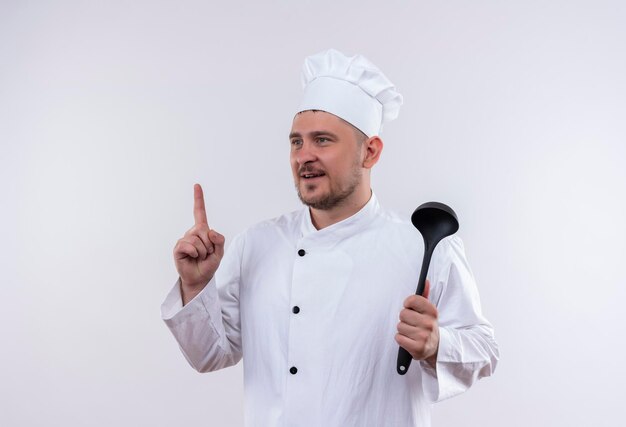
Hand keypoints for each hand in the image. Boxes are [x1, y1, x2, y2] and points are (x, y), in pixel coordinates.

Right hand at [173, 184, 224, 303]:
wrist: (200, 278)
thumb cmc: (209, 264)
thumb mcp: (219, 252)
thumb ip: (219, 240)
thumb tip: (210, 232)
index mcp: (202, 230)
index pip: (199, 212)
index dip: (198, 199)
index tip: (197, 185)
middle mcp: (192, 232)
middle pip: (204, 230)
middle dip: (210, 244)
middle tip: (207, 254)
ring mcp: (184, 239)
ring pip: (197, 240)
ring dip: (203, 251)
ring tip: (200, 257)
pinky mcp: (178, 248)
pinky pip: (189, 246)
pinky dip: (195, 253)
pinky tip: (193, 257)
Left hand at [395, 279, 439, 366]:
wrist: (435, 347)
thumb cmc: (427, 325)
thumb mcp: (428, 311)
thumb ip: (424, 295)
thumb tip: (425, 281)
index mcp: (432, 311)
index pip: (412, 300)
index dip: (408, 304)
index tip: (410, 308)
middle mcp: (429, 323)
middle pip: (402, 314)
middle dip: (404, 319)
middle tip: (413, 323)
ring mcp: (424, 336)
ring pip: (399, 326)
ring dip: (403, 330)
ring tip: (412, 332)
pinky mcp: (417, 348)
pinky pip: (398, 338)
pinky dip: (401, 339)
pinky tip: (410, 340)